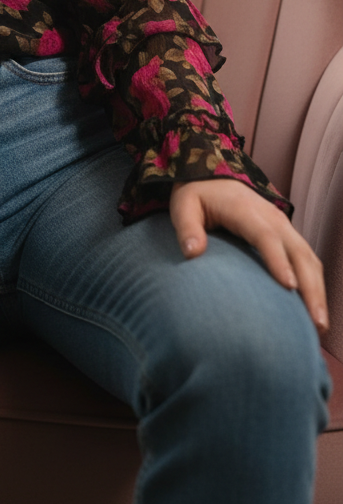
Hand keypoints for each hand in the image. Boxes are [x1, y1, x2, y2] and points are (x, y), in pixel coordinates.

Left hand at [170, 178, 328, 336]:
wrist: (213, 178)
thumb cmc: (197, 196)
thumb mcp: (184, 206)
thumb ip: (187, 228)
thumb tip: (192, 252)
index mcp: (245, 210)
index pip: (266, 236)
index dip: (278, 260)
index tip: (289, 287)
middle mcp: (272, 218)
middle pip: (298, 252)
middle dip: (310, 287)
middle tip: (315, 322)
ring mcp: (283, 227)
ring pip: (309, 259)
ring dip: (317, 291)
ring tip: (320, 325)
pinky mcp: (287, 236)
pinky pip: (308, 260)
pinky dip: (315, 284)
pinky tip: (313, 310)